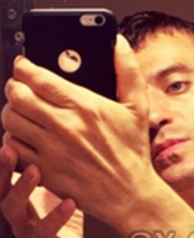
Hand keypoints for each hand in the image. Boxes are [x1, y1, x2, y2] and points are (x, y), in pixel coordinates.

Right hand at [0, 144, 87, 237]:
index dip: (1, 164)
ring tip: (35, 170)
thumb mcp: (56, 193)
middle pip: (2, 192)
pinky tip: (70, 202)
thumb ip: (52, 173)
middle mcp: (16, 216)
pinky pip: (44, 231)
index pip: (3, 180)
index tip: (6, 141)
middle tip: (10, 150)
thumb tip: (59, 139)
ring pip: (15, 211)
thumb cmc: (62, 223)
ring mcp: (26, 232)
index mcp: (18, 202)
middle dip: (4, 171)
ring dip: (23, 188)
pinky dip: (56, 216)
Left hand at [1, 36, 155, 229]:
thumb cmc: (133, 152)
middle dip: (14, 88)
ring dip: (10, 113)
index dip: (23, 67)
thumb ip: (127, 70)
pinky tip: (24, 139)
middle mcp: (64, 127)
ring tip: (21, 113)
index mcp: (84, 106)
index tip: (23, 66)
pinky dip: (12, 142)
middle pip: (17, 96)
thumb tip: (119, 43)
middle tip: (19, 89)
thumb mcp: (138, 107)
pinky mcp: (45, 171)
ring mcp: (52, 151)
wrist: (130, 194)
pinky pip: (13, 150)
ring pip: (10, 121)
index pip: (36, 77)